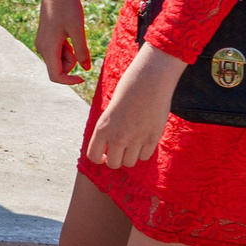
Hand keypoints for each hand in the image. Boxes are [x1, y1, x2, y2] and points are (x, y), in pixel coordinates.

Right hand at [36, 0, 97, 84]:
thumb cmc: (68, 8)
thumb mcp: (78, 30)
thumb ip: (82, 51)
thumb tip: (86, 69)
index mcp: (48, 48)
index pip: (55, 76)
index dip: (69, 81)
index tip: (83, 78)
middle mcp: (42, 47)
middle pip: (58, 67)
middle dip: (71, 62)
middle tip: (78, 42)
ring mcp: (42, 42)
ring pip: (58, 58)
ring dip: (69, 53)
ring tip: (73, 34)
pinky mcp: (45, 37)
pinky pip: (56, 50)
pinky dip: (65, 46)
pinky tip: (68, 31)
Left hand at [85, 42, 182, 168]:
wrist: (149, 80)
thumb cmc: (128, 91)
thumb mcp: (109, 111)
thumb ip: (108, 131)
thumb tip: (110, 149)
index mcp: (102, 127)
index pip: (93, 156)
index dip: (99, 158)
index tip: (105, 154)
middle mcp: (118, 136)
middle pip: (114, 164)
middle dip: (116, 158)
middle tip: (121, 149)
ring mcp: (136, 139)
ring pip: (130, 163)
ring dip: (131, 156)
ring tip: (133, 143)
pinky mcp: (153, 138)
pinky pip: (145, 157)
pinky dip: (144, 152)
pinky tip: (144, 139)